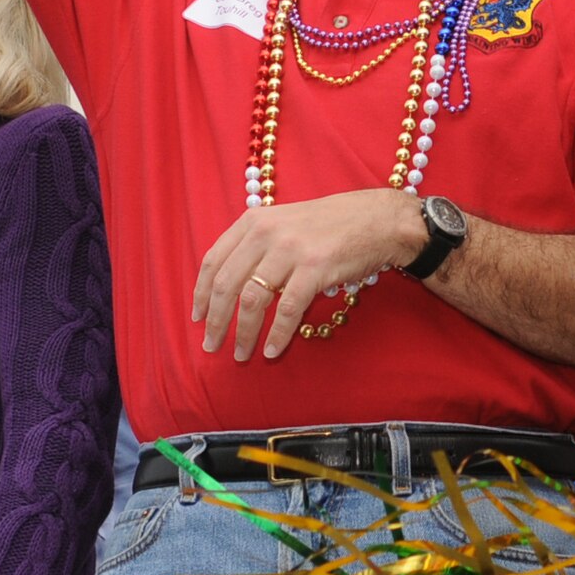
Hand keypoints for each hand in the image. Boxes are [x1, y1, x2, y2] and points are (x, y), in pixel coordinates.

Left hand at [193, 189, 425, 360]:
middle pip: (227, 284)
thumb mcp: (282, 224)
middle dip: (216, 320)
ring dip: (243, 333)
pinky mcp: (315, 268)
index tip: (197, 318)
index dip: (201, 293)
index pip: (213, 261)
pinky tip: (273, 350)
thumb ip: (255, 247)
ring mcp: (289, 250)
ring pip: (252, 299)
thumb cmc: (329, 226)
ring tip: (240, 354)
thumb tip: (230, 288)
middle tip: (211, 345)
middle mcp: (265, 233)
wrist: (377, 219)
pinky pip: (287, 309)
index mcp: (252, 222)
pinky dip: (277, 334)